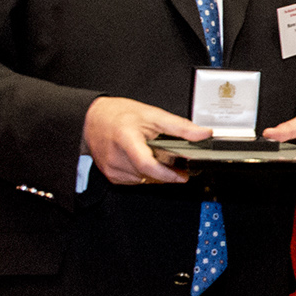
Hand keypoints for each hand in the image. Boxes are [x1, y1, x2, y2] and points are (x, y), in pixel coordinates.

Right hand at [82, 96, 203, 184]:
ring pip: (145, 179)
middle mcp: (116, 157)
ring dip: (156, 173)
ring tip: (158, 156)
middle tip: (178, 164)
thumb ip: (180, 126)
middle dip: (167, 171)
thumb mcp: (153, 114)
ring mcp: (112, 169)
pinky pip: (136, 180)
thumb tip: (203, 134)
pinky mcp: (111, 176)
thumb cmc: (119, 114)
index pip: (147, 165)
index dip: (168, 174)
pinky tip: (144, 160)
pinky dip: (145, 173)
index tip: (183, 174)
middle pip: (150, 174)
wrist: (93, 118)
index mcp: (126, 139)